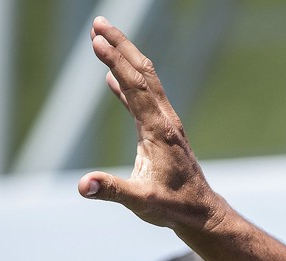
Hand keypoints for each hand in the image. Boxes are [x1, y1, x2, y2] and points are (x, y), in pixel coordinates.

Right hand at [77, 16, 224, 232]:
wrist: (201, 212)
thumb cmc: (174, 207)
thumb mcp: (142, 203)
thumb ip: (113, 191)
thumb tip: (84, 185)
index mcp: (159, 131)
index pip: (135, 87)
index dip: (116, 63)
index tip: (96, 40)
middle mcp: (165, 121)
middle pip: (143, 74)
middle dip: (121, 46)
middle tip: (98, 23)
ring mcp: (164, 124)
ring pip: (145, 82)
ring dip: (125, 58)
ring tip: (102, 38)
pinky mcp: (160, 132)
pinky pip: (141, 101)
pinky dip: (125, 85)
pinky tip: (110, 78)